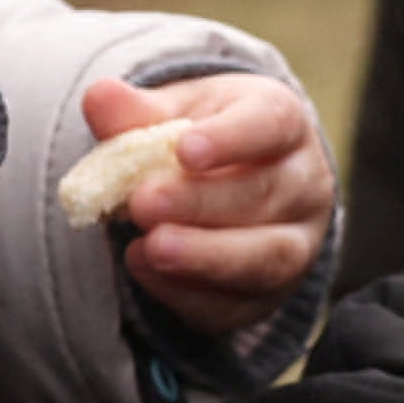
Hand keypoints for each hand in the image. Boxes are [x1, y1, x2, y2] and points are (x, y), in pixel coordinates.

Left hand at [86, 71, 337, 337]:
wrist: (224, 185)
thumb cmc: (199, 137)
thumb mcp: (172, 112)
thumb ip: (137, 110)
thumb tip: (100, 97)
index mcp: (283, 123)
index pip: (271, 124)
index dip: (230, 138)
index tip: (184, 149)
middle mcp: (303, 184)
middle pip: (264, 194)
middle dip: (200, 202)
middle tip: (142, 202)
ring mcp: (295, 245)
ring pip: (265, 258)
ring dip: (204, 257)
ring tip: (149, 247)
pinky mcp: (268, 295)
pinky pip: (236, 305)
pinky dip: (187, 293)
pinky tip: (145, 269)